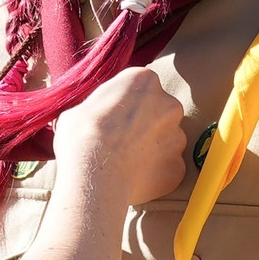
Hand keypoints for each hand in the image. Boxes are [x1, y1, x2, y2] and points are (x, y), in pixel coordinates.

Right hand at [53, 69, 185, 207]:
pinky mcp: (179, 166)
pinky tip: (133, 179)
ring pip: (166, 141)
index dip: (125, 104)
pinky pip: (167, 168)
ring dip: (151, 150)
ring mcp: (178, 137)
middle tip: (121, 141)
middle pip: (159, 112)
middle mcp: (169, 104)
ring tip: (125, 163)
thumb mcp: (79, 108)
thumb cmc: (81, 137)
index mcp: (144, 80)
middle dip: (145, 125)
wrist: (94, 176)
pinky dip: (155, 173)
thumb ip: (100, 106)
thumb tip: (97, 115)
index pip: (139, 86)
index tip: (113, 118)